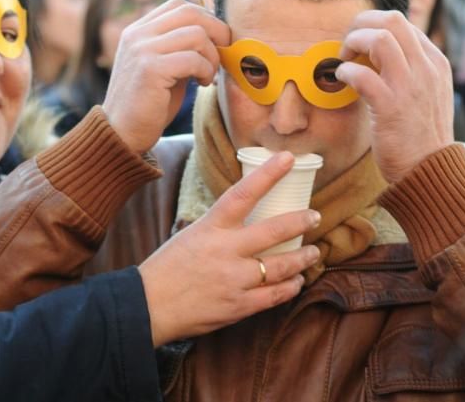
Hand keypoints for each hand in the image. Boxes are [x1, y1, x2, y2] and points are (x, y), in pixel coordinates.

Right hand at [102, 0, 228, 153]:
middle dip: (216, 30)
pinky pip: (192, 59)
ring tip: (207, 75)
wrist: (121, 134)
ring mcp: (142, 49)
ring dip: (211, 56)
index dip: (205, 17)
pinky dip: (205, 70)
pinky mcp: (150, 69)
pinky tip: (202, 84)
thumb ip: (180, 47)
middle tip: (223, 53)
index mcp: (138, 30)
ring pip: (196, 34)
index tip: (216, 40)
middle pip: (190, 12)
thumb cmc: (149, 103)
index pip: (178, 5)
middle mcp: (137, 34)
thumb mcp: (164, 66)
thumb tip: (216, 32)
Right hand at [138, 152, 320, 345]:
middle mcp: (226, 250)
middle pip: (274, 230)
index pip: (243, 193)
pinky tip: (296, 281)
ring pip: (282, 266)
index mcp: (211, 227)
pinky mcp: (239, 306)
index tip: (288, 158)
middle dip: (300, 221)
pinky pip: (275, 295)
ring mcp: (234, 280)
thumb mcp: (192, 235)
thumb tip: (246, 217)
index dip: (268, 174)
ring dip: (303, 258)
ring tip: (313, 252)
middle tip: (315, 216)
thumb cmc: (168, 267)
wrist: (149, 305)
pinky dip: (290, 287)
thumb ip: (220, 228)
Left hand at [336, 10, 454, 182]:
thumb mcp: (427, 92)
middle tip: (347, 44)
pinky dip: (346, 72)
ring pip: (380, 38)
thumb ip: (411, 70)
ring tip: (344, 59)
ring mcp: (410, 86)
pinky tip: (342, 80)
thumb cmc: (421, 134)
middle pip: (392, 19)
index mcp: (435, 62)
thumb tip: (379, 51)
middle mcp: (426, 68)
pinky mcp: (391, 106)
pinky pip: (362, 74)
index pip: (403, 22)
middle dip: (361, 24)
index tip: (358, 42)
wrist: (431, 170)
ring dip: (353, 42)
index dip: (373, 25)